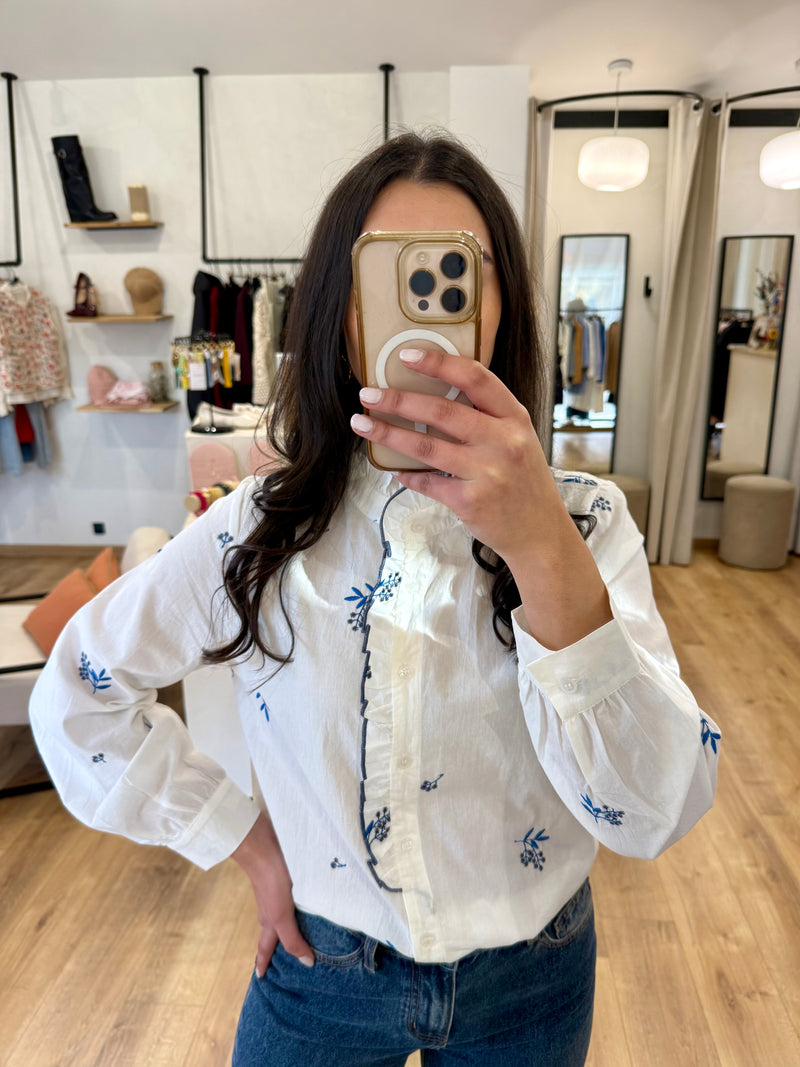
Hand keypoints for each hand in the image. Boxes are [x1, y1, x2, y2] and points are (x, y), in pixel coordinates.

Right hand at [231, 813, 314, 977]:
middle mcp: (272, 910)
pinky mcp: (288, 879)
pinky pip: (296, 899)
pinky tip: (314, 902)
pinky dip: (301, 908)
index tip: (261, 978)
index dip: (263, 963)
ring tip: (306, 934)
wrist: (265, 846)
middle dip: (279, 948)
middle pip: (275, 933)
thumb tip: (307, 963)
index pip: (265, 948)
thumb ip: (292, 938)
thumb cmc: (270, 883)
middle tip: (287, 961)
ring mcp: (279, 893)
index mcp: (269, 922)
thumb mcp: (280, 916)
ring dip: (293, 927)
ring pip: (285, 916)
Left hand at [350, 347, 559, 561]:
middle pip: (442, 411)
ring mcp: (487, 472)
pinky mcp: (470, 502)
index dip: (438, 363)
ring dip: (388, 433)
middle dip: (398, 399)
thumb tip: (433, 396)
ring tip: (362, 424)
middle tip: (368, 393)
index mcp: (514, 418)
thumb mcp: (518, 438)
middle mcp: (503, 441)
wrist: (540, 532)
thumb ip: (487, 417)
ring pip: (426, 446)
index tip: (406, 356)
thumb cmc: (524, 480)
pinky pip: (428, 482)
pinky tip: (393, 469)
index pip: (475, 378)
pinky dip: (406, 474)